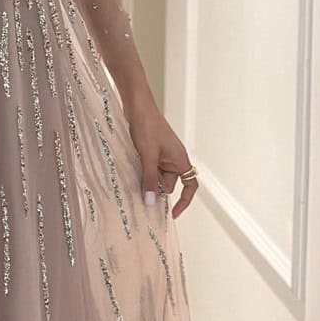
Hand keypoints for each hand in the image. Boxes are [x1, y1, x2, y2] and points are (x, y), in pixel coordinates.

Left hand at [126, 96, 198, 219]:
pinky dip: (140, 174)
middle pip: (167, 184)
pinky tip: (130, 175)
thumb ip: (149, 179)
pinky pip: (147, 169)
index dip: (183, 201)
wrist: (136, 106)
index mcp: (180, 160)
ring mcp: (161, 156)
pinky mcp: (149, 152)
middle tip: (140, 197)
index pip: (190, 186)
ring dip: (145, 181)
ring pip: (155, 177)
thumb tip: (151, 202)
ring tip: (132, 182)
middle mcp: (173, 159)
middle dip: (155, 191)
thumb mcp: (148, 156)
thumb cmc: (147, 126)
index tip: (172, 214)